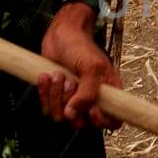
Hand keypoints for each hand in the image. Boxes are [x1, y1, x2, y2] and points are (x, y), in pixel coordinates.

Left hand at [38, 4, 121, 129]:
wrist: (59, 34)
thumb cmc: (80, 46)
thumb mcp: (91, 67)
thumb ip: (88, 93)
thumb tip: (74, 114)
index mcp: (108, 93)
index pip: (112, 121)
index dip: (102, 121)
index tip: (91, 110)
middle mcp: (91, 100)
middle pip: (82, 122)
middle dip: (71, 103)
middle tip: (70, 83)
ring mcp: (72, 100)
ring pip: (62, 117)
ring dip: (56, 95)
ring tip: (58, 74)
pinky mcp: (55, 97)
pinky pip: (48, 109)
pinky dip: (45, 93)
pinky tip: (46, 76)